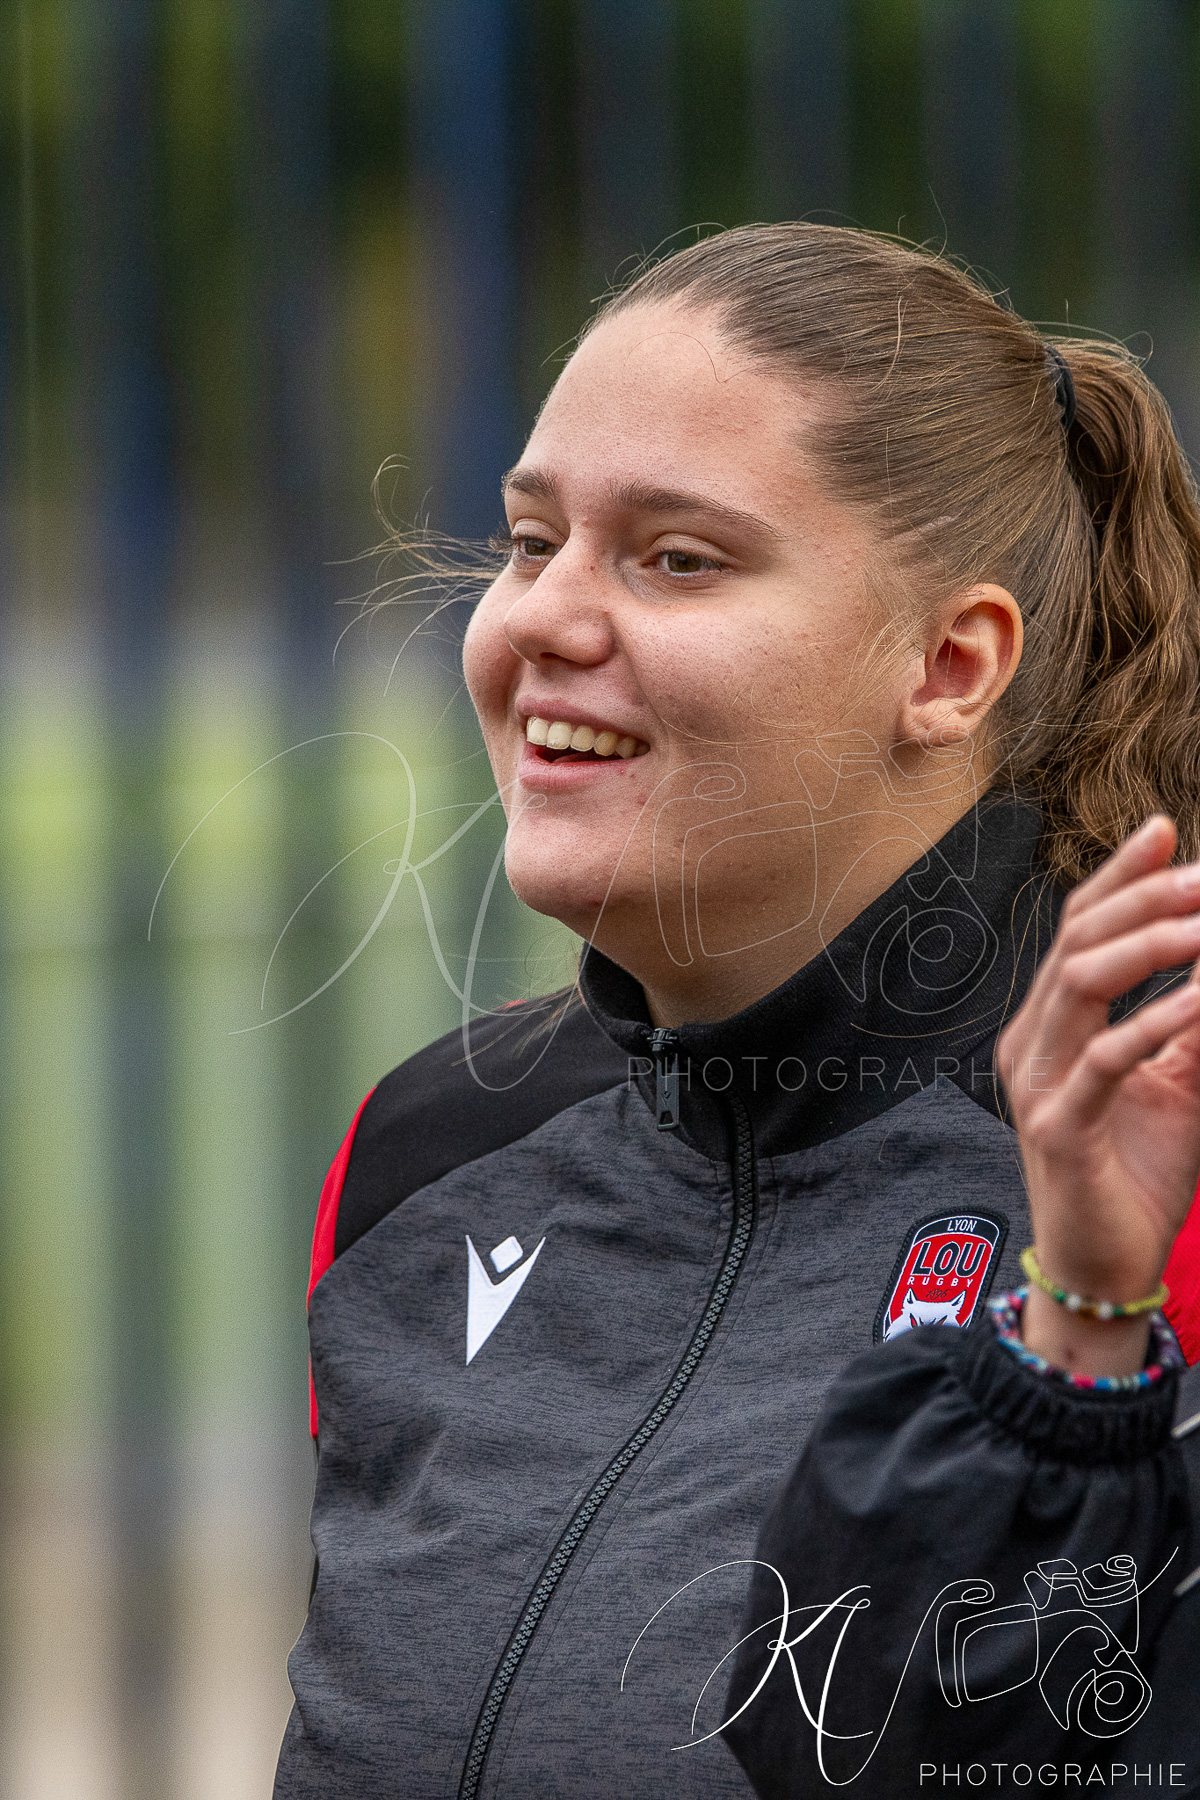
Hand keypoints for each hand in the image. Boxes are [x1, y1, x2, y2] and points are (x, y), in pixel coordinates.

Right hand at [996, 816, 1199, 1376]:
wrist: (1106, 1268)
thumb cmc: (1141, 1174)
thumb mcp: (1178, 1082)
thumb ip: (1189, 1023)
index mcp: (1049, 1026)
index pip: (1076, 930)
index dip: (1119, 877)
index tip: (1165, 831)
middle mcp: (1031, 1042)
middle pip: (1076, 942)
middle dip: (1142, 897)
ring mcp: (1037, 1083)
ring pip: (1080, 983)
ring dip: (1150, 945)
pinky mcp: (1060, 1128)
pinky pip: (1107, 1058)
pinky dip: (1158, 1022)